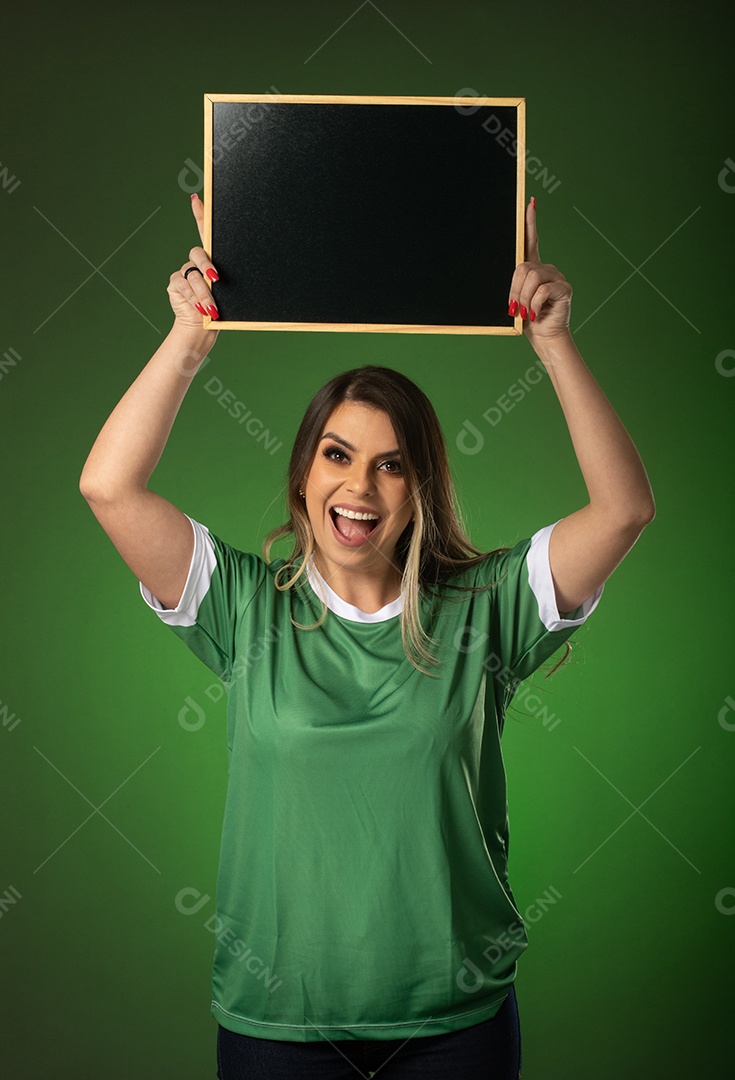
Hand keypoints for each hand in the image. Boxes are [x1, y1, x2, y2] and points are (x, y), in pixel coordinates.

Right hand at [166, 194, 220, 329]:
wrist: (203, 326)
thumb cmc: (221, 308)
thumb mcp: (228, 292)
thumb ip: (225, 280)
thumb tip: (227, 278)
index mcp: (213, 260)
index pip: (205, 232)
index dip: (200, 214)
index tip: (196, 199)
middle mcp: (197, 262)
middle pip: (198, 254)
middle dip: (207, 266)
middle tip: (216, 279)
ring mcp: (185, 272)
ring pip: (193, 274)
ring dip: (203, 293)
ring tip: (211, 309)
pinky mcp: (175, 283)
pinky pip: (183, 285)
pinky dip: (193, 298)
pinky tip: (199, 308)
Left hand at [508, 198, 572, 344]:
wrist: (544, 338)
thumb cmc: (528, 320)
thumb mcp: (516, 299)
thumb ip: (515, 284)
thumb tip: (516, 271)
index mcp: (534, 269)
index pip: (531, 241)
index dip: (530, 222)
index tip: (529, 203)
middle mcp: (547, 269)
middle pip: (523, 266)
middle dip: (514, 289)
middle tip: (514, 307)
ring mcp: (557, 277)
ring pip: (531, 277)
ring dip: (523, 298)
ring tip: (525, 312)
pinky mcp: (564, 288)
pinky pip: (542, 290)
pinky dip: (533, 304)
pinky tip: (535, 313)